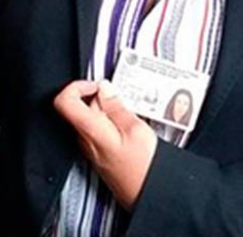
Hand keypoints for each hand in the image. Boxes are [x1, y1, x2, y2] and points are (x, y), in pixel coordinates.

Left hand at [53, 80, 157, 208]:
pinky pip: (96, 126)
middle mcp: (83, 137)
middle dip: (100, 96)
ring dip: (107, 107)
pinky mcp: (96, 149)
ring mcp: (88, 144)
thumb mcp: (135, 129)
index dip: (78, 86)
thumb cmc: (141, 166)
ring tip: (130, 112)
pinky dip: (110, 119)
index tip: (98, 85)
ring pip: (89, 115)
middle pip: (79, 105)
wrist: (143, 191)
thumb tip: (105, 88)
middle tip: (123, 99)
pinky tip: (127, 124)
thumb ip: (117, 107)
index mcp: (90, 129)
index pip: (64, 100)